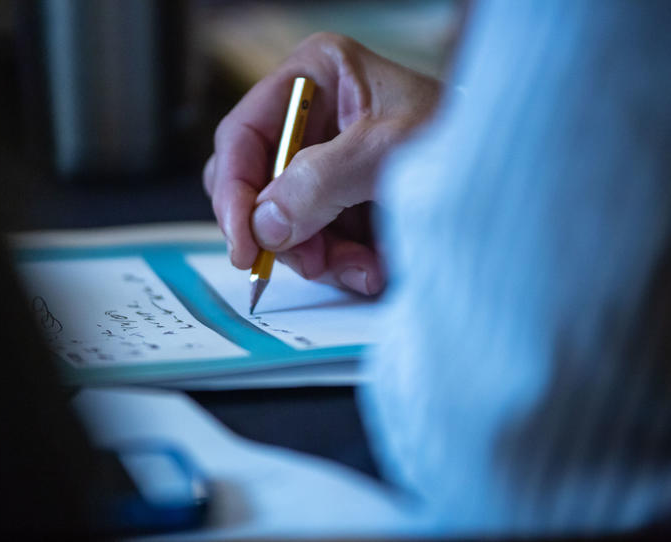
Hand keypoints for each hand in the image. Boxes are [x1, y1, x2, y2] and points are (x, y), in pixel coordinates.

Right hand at [203, 32, 439, 294]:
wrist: (512, 172)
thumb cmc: (461, 135)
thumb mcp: (388, 151)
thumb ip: (320, 182)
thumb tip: (264, 223)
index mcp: (314, 76)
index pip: (242, 135)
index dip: (234, 191)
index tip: (245, 243)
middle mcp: (310, 116)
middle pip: (255, 183)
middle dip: (282, 230)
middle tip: (312, 262)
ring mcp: (323, 161)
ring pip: (282, 221)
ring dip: (318, 255)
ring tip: (362, 269)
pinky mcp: (340, 197)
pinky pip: (314, 240)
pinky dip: (339, 262)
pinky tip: (372, 268)